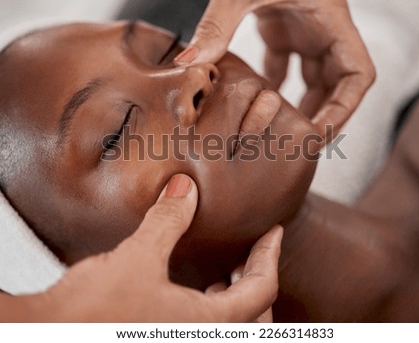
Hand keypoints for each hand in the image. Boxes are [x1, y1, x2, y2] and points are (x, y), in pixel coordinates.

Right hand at [1, 174, 281, 321]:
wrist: (47, 336)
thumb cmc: (93, 311)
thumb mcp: (138, 258)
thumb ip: (168, 221)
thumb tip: (185, 188)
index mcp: (208, 326)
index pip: (262, 289)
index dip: (271, 255)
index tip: (274, 232)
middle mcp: (199, 338)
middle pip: (255, 316)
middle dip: (257, 280)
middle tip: (253, 252)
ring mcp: (179, 339)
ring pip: (228, 325)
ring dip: (233, 298)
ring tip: (224, 272)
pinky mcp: (160, 336)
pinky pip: (201, 327)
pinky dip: (208, 308)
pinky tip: (191, 290)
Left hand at [175, 0, 374, 140]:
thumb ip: (217, 25)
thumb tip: (189, 64)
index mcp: (330, 19)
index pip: (359, 74)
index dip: (346, 108)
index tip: (319, 132)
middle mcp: (323, 28)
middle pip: (338, 84)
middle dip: (322, 115)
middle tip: (296, 145)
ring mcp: (304, 30)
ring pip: (314, 79)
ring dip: (300, 106)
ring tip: (279, 134)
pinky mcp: (284, 30)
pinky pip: (288, 67)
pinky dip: (275, 88)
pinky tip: (256, 105)